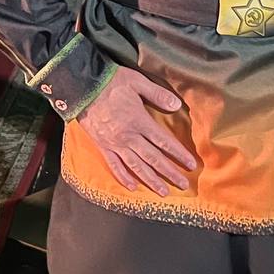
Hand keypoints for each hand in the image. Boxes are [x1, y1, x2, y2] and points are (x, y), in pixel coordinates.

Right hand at [76, 67, 196, 196]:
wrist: (82, 87)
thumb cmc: (111, 82)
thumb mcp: (137, 81)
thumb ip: (157, 94)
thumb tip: (177, 105)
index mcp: (139, 121)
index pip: (163, 141)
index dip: (178, 154)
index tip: (191, 164)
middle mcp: (129, 137)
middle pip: (153, 158)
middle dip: (169, 172)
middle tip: (183, 185)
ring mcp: (115, 144)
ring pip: (136, 167)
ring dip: (151, 180)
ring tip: (163, 191)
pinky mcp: (102, 147)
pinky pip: (114, 166)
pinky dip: (123, 178)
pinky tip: (132, 187)